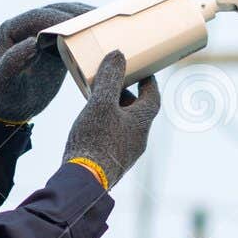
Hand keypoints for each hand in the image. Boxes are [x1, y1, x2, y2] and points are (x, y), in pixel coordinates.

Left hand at [0, 2, 93, 123]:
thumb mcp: (5, 80)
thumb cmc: (6, 95)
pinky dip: (88, 28)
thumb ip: (13, 61)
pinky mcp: (57, 42)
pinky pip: (74, 29)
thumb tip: (32, 42)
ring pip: (68, 16)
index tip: (77, 23)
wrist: (13, 107)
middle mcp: (27, 25)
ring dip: (87, 17)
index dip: (58, 17)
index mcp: (12, 29)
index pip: (38, 16)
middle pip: (57, 11)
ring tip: (109, 19)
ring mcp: (44, 31)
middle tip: (101, 19)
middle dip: (78, 14)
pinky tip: (105, 30)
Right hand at [60, 50, 160, 190]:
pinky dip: (109, 127)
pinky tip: (92, 127)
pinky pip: (116, 140)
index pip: (153, 97)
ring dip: (117, 113)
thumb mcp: (100, 103)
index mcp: (141, 122)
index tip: (143, 71)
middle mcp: (139, 139)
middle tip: (115, 83)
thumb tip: (119, 55)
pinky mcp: (113, 165)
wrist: (84, 182)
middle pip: (139, 112)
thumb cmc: (95, 140)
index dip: (149, 82)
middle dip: (128, 96)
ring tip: (99, 102)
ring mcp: (127, 154)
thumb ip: (110, 79)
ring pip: (126, 126)